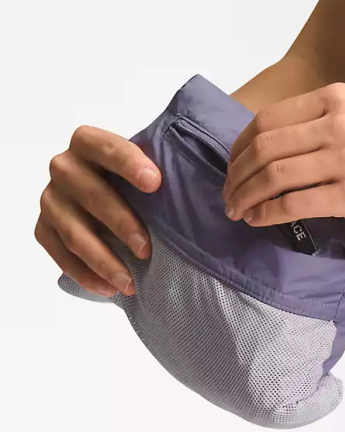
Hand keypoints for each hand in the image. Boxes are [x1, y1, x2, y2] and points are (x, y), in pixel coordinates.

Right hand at [35, 126, 161, 296]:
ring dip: (104, 260)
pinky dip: (86, 275)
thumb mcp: (147, 165)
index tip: (156, 183)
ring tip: (130, 282)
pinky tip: (110, 289)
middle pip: (90, 194)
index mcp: (87, 143)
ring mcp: (51, 199)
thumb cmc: (134, 182)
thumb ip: (165, 163)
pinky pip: (60, 255)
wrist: (103, 196)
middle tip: (148, 249)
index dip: (128, 163)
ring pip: (74, 231)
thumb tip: (213, 177)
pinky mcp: (44, 228)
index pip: (104, 147)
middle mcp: (63, 167)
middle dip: (121, 223)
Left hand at [222, 83, 344, 234]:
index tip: (232, 168)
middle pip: (264, 148)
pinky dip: (267, 214)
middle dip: (236, 176)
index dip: (239, 148)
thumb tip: (269, 153)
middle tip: (228, 196)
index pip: (267, 121)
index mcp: (335, 99)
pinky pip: (293, 204)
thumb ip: (320, 127)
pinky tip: (258, 221)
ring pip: (273, 176)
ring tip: (237, 211)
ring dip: (246, 197)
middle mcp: (338, 123)